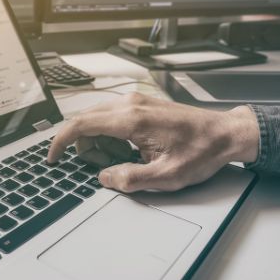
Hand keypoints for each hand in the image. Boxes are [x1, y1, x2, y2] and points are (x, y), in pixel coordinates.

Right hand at [47, 93, 259, 192]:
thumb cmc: (201, 152)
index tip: (53, 157)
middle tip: (101, 168)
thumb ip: (130, 178)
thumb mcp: (165, 176)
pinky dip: (109, 134)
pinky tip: (127, 151)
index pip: (80, 124)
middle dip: (83, 146)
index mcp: (131, 120)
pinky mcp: (142, 104)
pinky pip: (112, 116)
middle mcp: (130, 104)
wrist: (226, 134)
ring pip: (98, 117)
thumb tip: (104, 177)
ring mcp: (136, 101)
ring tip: (119, 161)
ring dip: (97, 141)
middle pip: (86, 120)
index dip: (60, 142)